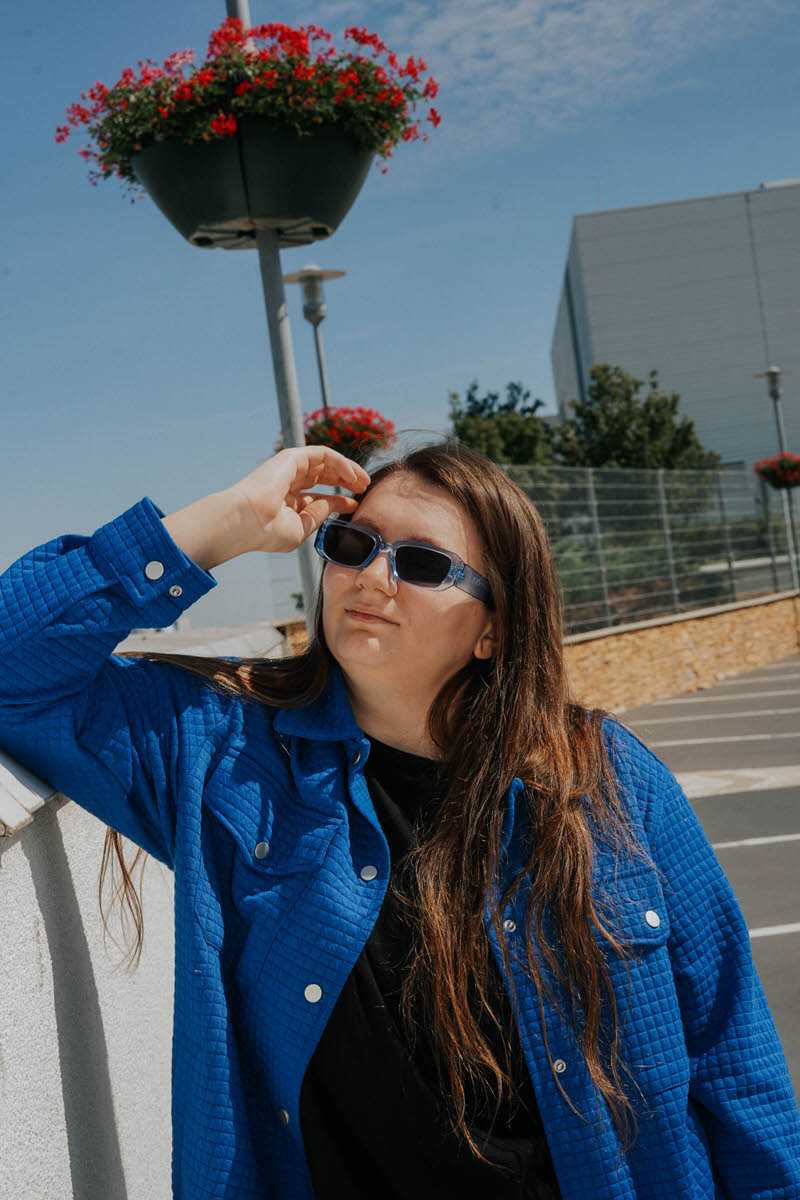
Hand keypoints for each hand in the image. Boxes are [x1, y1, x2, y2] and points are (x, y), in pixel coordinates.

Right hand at [228, 446, 370, 554]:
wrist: (247, 522)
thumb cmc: (268, 532)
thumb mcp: (301, 528)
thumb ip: (318, 515)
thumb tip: (336, 505)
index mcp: (287, 502)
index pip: (319, 497)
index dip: (339, 500)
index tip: (356, 504)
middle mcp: (288, 483)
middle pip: (324, 476)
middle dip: (346, 481)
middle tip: (364, 488)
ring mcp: (289, 469)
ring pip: (325, 463)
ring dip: (347, 469)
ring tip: (363, 481)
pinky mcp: (292, 458)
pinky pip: (323, 455)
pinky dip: (341, 463)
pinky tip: (353, 475)